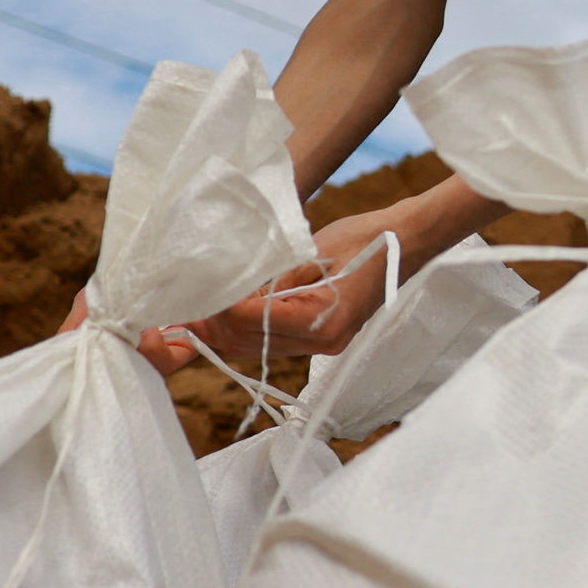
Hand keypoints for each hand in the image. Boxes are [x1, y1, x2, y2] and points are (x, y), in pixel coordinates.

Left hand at [163, 210, 404, 368]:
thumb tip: (222, 292)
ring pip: (256, 348)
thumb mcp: (309, 253)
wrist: (406, 243)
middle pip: (250, 342)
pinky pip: (271, 342)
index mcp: (322, 321)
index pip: (252, 322)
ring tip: (193, 311)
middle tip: (181, 304)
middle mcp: (323, 342)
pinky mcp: (322, 339)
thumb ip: (269, 279)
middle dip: (212, 325)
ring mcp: (324, 344)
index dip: (216, 309)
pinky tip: (224, 315)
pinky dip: (244, 331)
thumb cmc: (364, 239)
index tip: (189, 293)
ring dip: (223, 332)